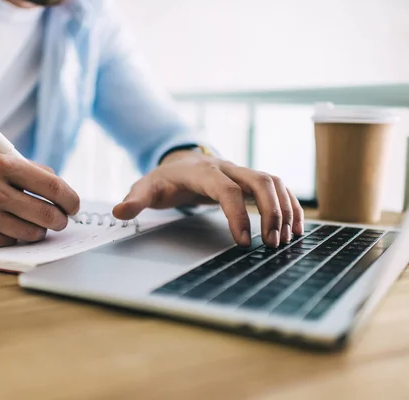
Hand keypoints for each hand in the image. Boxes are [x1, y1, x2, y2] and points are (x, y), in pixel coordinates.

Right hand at [0, 154, 79, 248]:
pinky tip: (2, 228)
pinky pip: (11, 242)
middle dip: (60, 220)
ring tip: (28, 222)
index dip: (70, 198)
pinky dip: (13, 237)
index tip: (74, 206)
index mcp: (1, 165)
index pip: (51, 184)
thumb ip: (28, 171)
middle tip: (60, 220)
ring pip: (33, 232)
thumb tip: (63, 191)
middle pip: (47, 213)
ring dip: (37, 230)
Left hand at [112, 150, 303, 247]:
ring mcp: (241, 172)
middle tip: (272, 244)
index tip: (244, 242)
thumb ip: (134, 200)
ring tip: (285, 241)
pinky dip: (291, 206)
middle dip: (271, 211)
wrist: (178, 163)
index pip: (226, 190)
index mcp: (202, 172)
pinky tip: (296, 229)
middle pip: (260, 180)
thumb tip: (118, 212)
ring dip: (285, 210)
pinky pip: (278, 188)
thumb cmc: (163, 180)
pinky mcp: (250, 181)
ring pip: (273, 182)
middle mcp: (227, 168)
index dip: (237, 215)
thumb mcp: (145, 188)